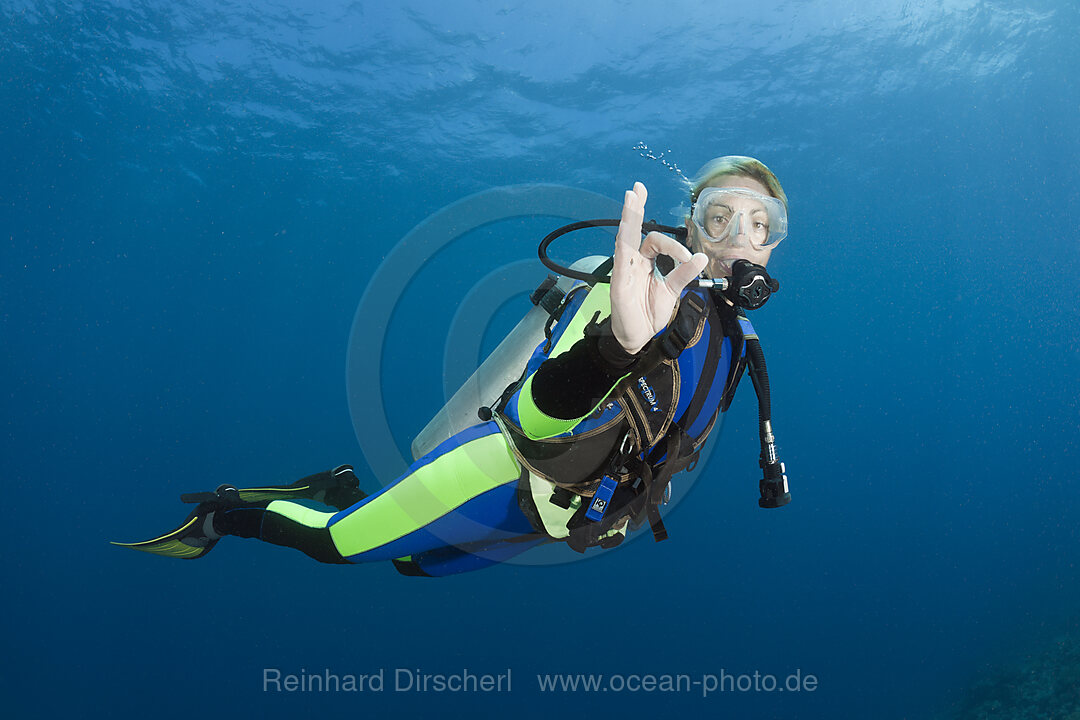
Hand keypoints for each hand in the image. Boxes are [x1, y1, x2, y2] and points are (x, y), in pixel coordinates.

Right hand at [610, 182, 707, 354]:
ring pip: (625, 238)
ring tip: (631, 198)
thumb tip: (700, 256)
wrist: (640, 338)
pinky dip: (625, 243)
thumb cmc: (650, 313)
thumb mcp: (673, 290)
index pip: (656, 242)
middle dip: (635, 207)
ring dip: (628, 217)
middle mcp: (632, 262)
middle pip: (633, 229)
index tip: (689, 258)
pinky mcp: (619, 282)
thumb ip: (684, 273)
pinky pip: (622, 259)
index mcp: (644, 262)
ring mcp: (624, 270)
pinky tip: (626, 228)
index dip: (674, 246)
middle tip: (637, 187)